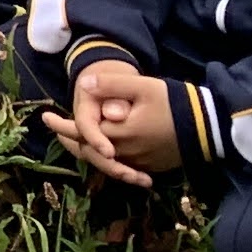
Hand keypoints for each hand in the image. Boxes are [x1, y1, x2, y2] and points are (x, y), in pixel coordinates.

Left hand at [46, 61, 175, 186]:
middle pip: (88, 151)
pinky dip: (106, 159)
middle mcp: (126, 153)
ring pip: (103, 161)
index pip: (82, 133)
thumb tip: (83, 84)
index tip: (44, 117)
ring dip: (86, 150)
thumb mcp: (142, 86)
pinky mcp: (150, 167)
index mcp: (120, 134)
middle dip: (69, 139)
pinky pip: (120, 166)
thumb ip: (111, 85)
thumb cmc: (173, 103)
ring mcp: (139, 163)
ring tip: (73, 139)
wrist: (207, 127)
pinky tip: (102, 151)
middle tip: (54, 128)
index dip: (61, 126)